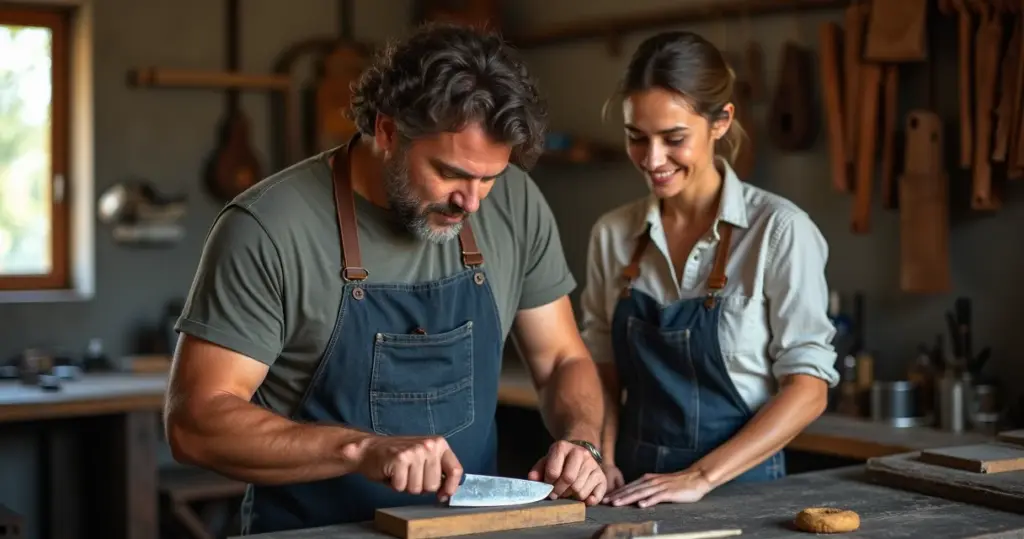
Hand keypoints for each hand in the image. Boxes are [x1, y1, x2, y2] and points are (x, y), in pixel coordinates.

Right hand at [346, 435, 462, 500]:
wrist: (369, 449)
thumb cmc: (398, 458)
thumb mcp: (424, 459)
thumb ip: (438, 471)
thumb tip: (449, 493)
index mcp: (439, 444)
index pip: (456, 470)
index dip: (451, 487)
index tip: (443, 495)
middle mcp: (429, 445)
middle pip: (433, 485)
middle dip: (420, 486)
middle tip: (409, 474)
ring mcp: (415, 451)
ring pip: (418, 488)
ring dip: (407, 486)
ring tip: (400, 472)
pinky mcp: (400, 459)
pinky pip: (402, 487)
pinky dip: (395, 485)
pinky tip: (391, 472)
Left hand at [528, 440, 606, 504]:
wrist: (578, 452)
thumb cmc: (559, 461)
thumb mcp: (546, 462)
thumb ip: (537, 471)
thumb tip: (532, 480)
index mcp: (562, 447)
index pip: (553, 472)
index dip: (548, 484)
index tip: (547, 488)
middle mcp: (580, 452)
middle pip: (569, 479)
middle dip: (560, 491)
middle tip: (556, 494)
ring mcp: (593, 463)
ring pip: (580, 489)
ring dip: (571, 496)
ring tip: (568, 492)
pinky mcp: (602, 475)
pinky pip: (596, 495)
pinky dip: (588, 501)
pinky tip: (583, 500)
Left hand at [602, 468, 710, 507]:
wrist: (695, 478)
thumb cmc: (677, 483)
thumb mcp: (658, 484)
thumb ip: (647, 489)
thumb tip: (635, 497)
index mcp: (647, 479)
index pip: (628, 487)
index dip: (616, 493)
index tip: (605, 498)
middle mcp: (651, 482)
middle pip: (631, 490)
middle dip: (617, 496)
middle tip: (604, 502)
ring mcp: (660, 486)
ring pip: (640, 493)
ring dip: (627, 498)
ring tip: (616, 504)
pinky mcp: (669, 492)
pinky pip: (658, 497)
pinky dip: (649, 501)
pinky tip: (641, 505)